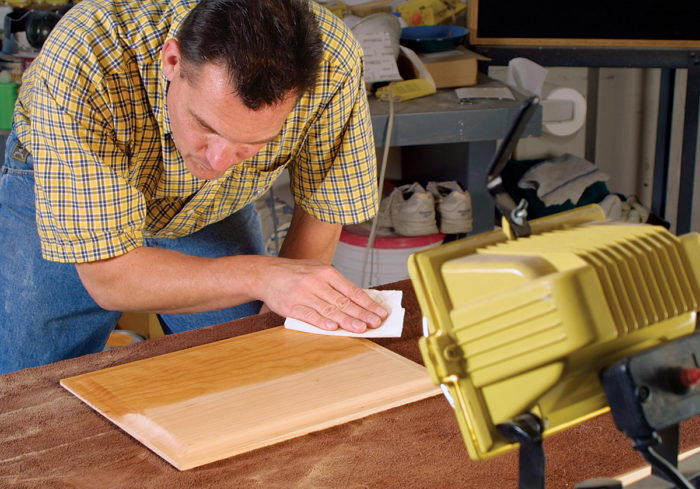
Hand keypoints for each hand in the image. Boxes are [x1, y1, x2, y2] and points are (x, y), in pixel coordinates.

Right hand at [255, 258, 387, 332]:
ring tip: (361, 328)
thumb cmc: (296, 273)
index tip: (380, 312)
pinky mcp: (291, 306)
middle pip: (343, 301)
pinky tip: (333, 329)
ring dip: (347, 321)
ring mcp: (304, 294)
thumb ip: (336, 284)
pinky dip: (322, 323)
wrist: (266, 274)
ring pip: (329, 310)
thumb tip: (359, 298)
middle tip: (376, 323)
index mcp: (326, 272)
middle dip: (362, 313)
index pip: (352, 290)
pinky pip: (309, 316)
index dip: (367, 303)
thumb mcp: (317, 270)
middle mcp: (316, 282)